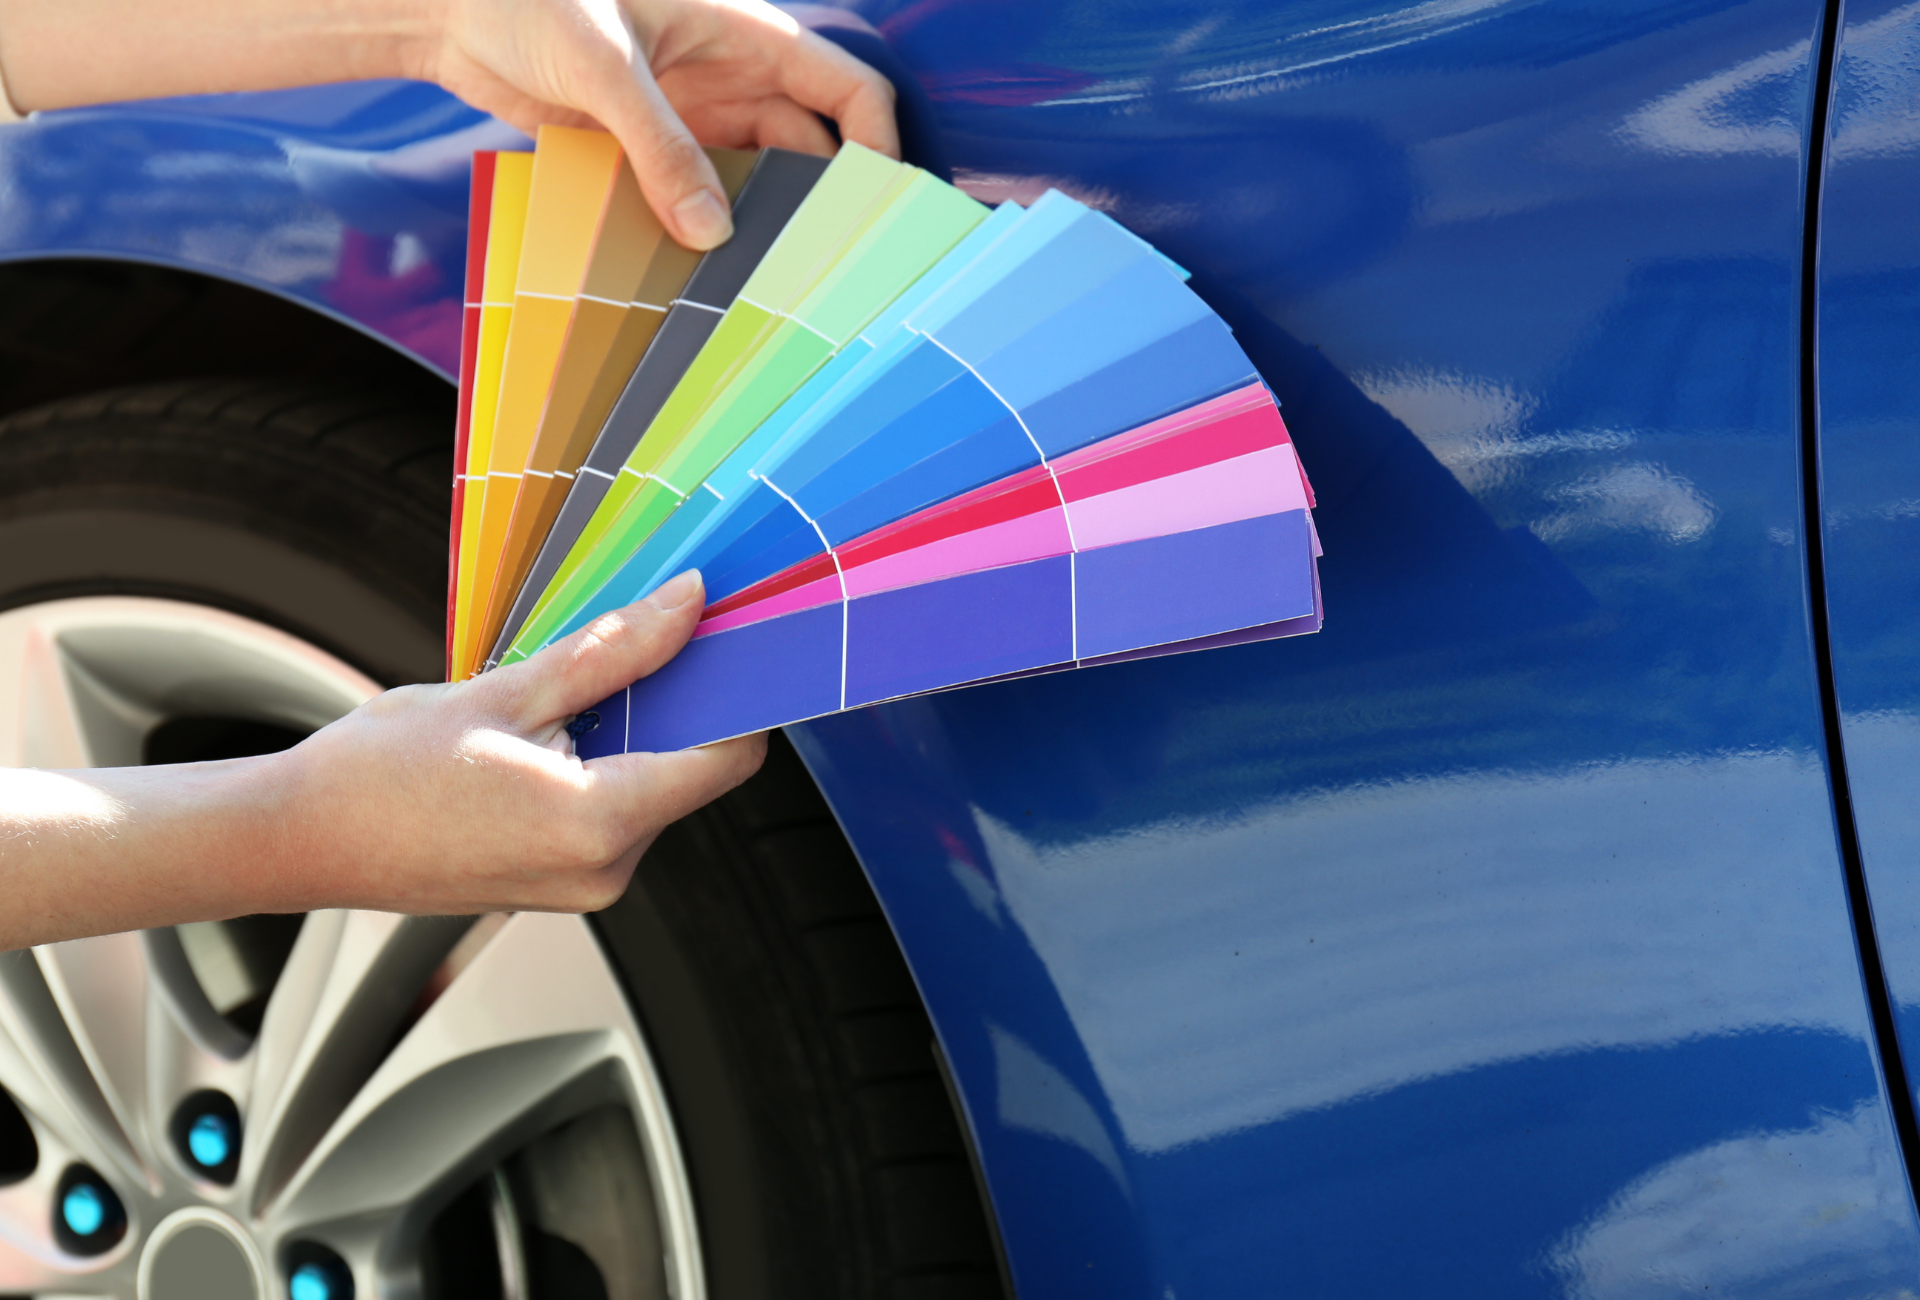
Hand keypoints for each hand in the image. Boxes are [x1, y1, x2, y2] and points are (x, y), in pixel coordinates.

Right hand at [275, 569, 765, 914]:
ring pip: (651, 790)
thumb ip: (612, 651)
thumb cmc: (383, 769)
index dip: (739, 696)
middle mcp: (605, 870)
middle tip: (629, 645)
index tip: (724, 644)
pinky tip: (543, 736)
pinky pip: (611, 815)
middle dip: (674, 706)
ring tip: (556, 698)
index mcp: (599, 823)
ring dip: (629, 735)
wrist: (298, 838)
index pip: (728, 758)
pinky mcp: (560, 886)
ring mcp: (584, 886)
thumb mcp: (506, 690)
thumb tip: (687, 605)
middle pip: (692, 772)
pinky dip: (599, 766)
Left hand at [412, 0, 899, 246]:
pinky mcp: (649, 148)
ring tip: (760, 281)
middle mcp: (729, 76)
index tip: (876, 208)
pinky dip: (702, 229)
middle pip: (808, 149)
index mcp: (744, 32)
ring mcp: (692, 115)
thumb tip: (711, 233)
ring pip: (754, 180)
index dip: (877, 144)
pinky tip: (700, 270)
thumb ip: (661, 147)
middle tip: (817, 269)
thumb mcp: (604, 66)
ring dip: (756, 224)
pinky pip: (695, 195)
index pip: (846, 88)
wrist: (448, 9)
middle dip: (815, 205)